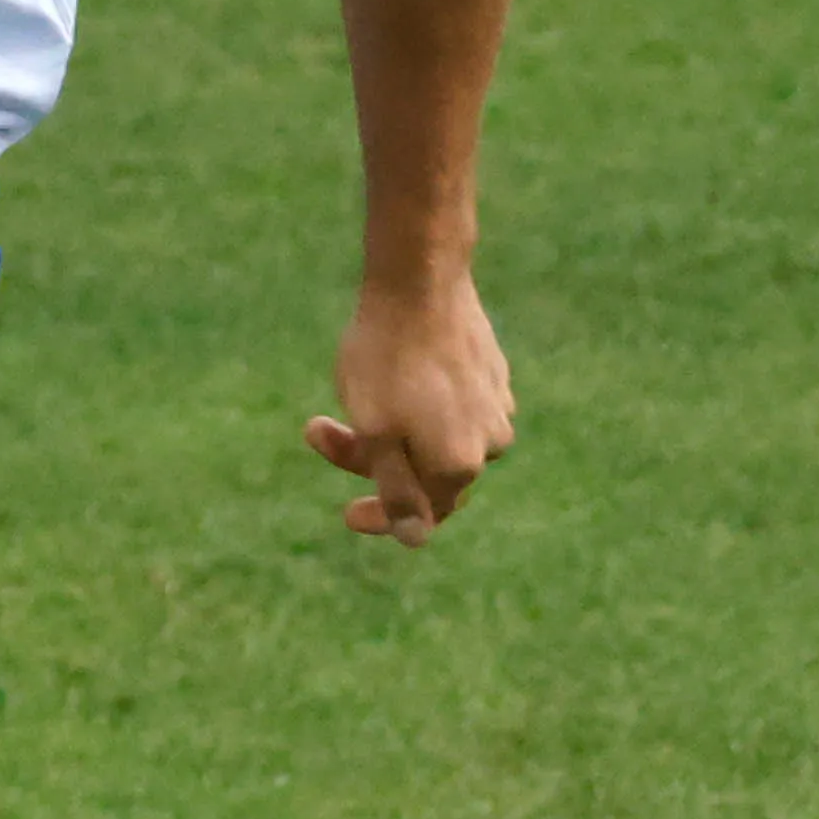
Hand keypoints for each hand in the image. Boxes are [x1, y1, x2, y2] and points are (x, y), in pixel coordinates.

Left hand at [306, 274, 514, 546]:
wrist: (420, 280)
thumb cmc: (389, 359)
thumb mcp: (377, 434)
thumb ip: (397, 491)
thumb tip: (416, 539)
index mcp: (460, 465)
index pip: (422, 515)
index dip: (381, 518)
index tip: (345, 511)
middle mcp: (490, 442)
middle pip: (426, 474)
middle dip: (372, 461)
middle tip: (322, 429)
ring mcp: (496, 404)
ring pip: (437, 437)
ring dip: (391, 428)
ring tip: (350, 395)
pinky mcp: (492, 372)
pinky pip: (453, 406)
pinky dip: (419, 403)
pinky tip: (391, 375)